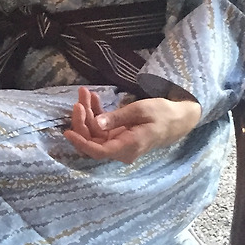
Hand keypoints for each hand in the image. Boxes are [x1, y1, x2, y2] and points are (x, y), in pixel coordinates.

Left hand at [64, 86, 201, 162]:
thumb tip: (96, 123)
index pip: (98, 151)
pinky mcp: (117, 136)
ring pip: (95, 132)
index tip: (67, 132)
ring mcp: (118, 143)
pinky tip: (93, 98)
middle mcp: (121, 149)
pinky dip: (96, 113)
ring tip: (85, 93)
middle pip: (93, 140)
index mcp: (128, 146)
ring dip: (87, 113)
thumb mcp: (141, 110)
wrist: (178, 119)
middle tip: (80, 99)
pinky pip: (102, 127)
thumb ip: (118, 118)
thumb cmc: (163, 113)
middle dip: (82, 120)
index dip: (81, 143)